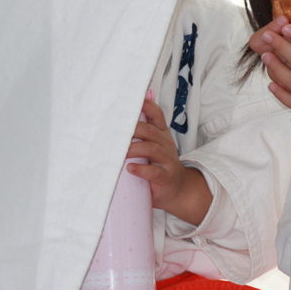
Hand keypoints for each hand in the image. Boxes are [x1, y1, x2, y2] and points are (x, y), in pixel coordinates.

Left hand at [127, 94, 211, 225]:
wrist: (179, 189)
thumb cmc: (159, 165)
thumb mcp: (153, 146)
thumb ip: (142, 132)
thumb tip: (123, 115)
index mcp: (161, 135)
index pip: (156, 116)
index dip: (146, 106)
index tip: (132, 100)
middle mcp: (166, 145)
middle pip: (150, 131)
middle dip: (132, 129)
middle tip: (112, 131)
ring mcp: (167, 160)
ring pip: (151, 149)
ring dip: (133, 149)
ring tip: (117, 154)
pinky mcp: (165, 177)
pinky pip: (154, 172)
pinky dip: (141, 170)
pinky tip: (130, 169)